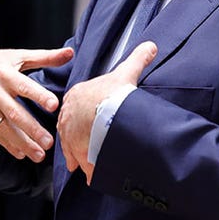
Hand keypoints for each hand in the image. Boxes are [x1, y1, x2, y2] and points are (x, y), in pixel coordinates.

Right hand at [0, 47, 72, 160]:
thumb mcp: (15, 56)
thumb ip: (44, 57)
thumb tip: (71, 53)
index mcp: (5, 74)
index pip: (24, 86)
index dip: (39, 95)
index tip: (54, 105)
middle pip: (14, 113)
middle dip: (32, 129)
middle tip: (49, 142)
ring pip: (4, 128)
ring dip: (22, 143)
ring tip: (39, 155)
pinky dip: (7, 145)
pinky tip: (21, 154)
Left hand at [58, 42, 156, 183]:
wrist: (110, 116)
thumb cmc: (114, 94)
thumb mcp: (126, 72)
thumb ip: (137, 58)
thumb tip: (151, 45)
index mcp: (75, 96)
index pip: (77, 105)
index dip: (86, 113)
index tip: (94, 120)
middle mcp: (67, 116)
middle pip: (73, 127)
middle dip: (82, 135)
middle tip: (94, 142)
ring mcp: (68, 136)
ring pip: (74, 147)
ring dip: (83, 154)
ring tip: (95, 159)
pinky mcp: (74, 153)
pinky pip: (80, 162)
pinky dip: (88, 168)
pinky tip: (95, 173)